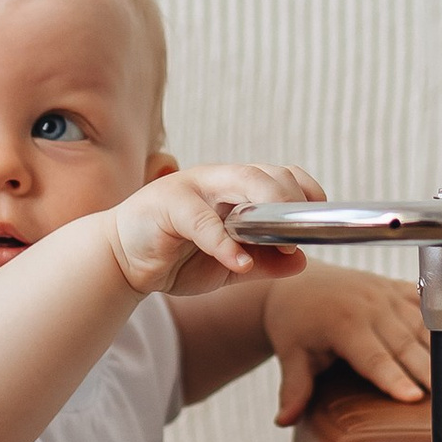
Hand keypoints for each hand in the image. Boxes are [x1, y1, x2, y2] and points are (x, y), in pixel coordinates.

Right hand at [108, 162, 323, 300]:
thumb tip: (301, 261)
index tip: (320, 215)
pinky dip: (224, 244)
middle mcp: (217, 180)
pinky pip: (203, 221)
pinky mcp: (167, 204)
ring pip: (240, 183)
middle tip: (300, 234)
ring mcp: (192, 188)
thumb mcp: (229, 267)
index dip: (304, 189)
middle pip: (265, 174)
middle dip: (291, 200)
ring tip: (283, 244)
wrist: (121, 263)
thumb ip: (264, 263)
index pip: (279, 174)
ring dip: (267, 212)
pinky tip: (239, 264)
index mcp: (234, 189)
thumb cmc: (176, 258)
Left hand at [265, 266, 429, 424]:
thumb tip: (283, 421)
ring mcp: (387, 293)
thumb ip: (294, 387)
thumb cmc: (294, 320)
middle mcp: (370, 304)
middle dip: (430, 371)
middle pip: (406, 345)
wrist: (298, 282)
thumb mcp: (290, 353)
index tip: (415, 398)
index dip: (395, 379)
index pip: (374, 358)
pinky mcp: (398, 288)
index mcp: (342, 321)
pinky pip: (427, 305)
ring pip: (423, 326)